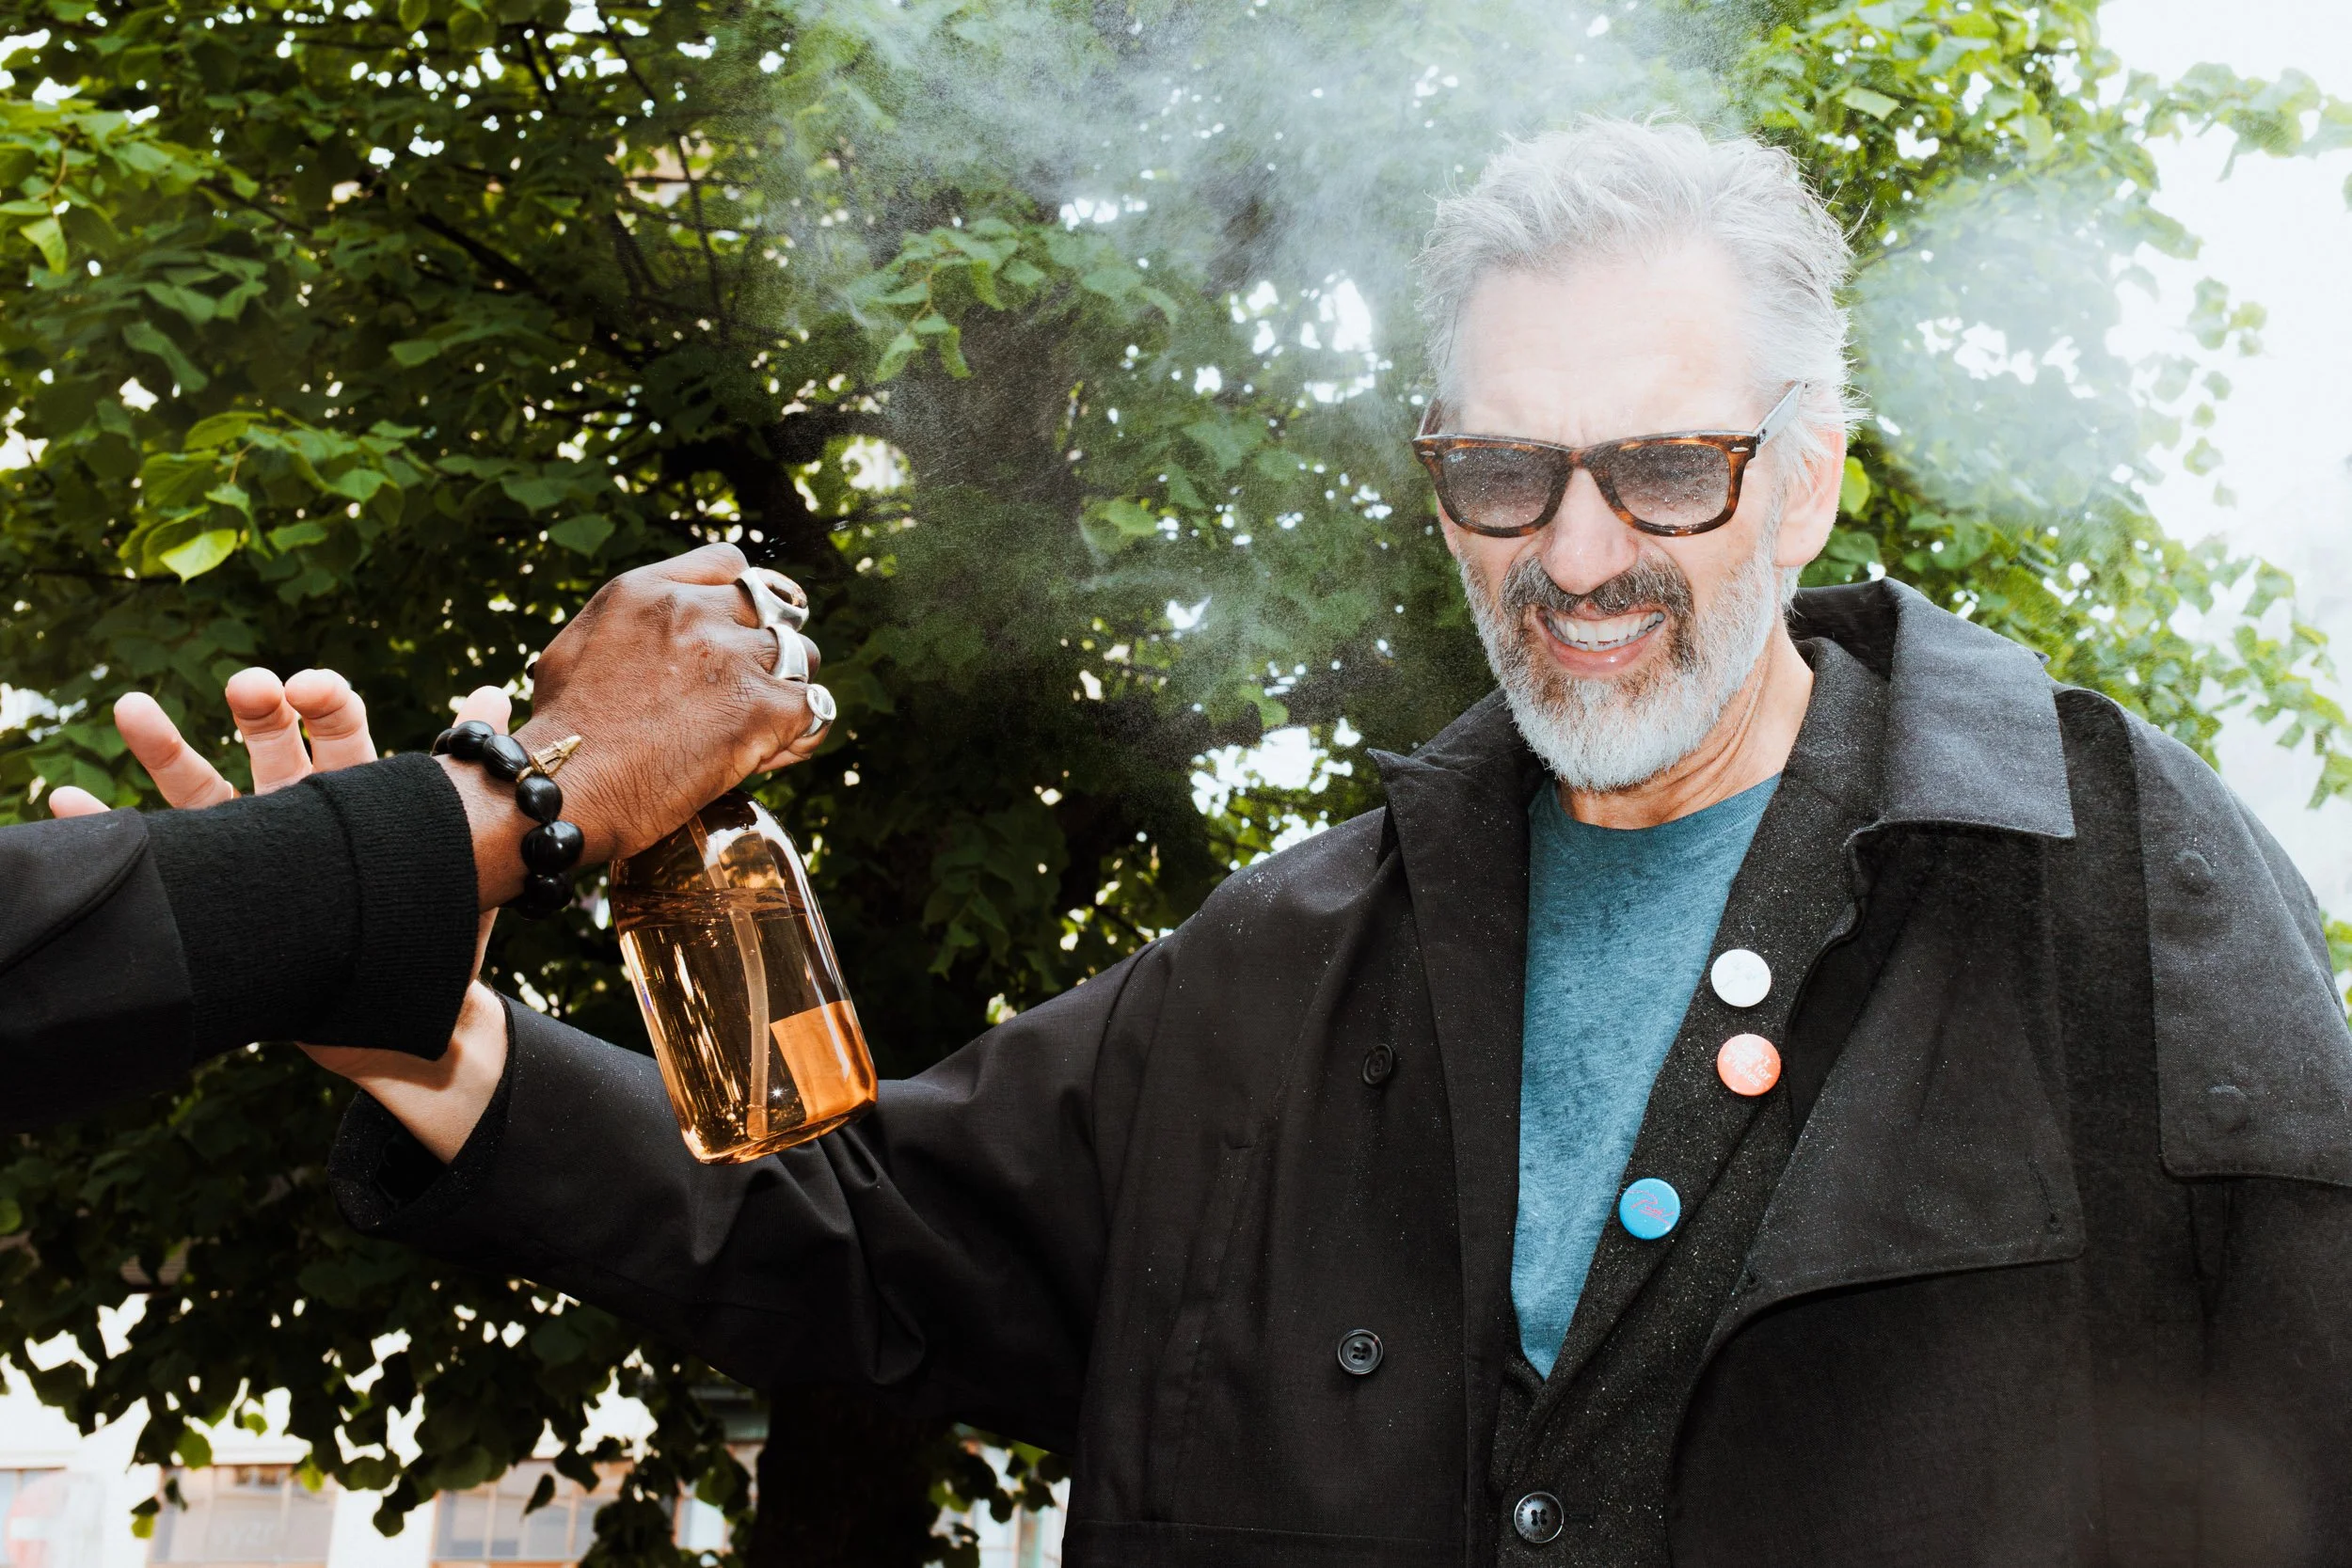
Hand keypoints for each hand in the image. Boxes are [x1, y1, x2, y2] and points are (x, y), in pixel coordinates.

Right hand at [50, 670, 513, 1148]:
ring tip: (132, 707)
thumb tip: (493, 695)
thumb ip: (480, 780)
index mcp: (364, 794)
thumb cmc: (442, 927)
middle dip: (257, 709)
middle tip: (250, 689)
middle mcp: (303, 811)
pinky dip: (109, 826)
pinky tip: (65, 803)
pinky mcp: (228, 894)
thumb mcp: (469, 855)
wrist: (411, 1015)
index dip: (326, 701)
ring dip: (166, 747)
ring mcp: (257, 850)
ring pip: (205, 790)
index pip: (342, 727)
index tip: (310, 691)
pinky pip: (167, 859)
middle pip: (271, 744)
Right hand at [504, 542, 829, 871]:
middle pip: (776, 608)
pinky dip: (801, 733)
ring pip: (802, 656)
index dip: (742, 599)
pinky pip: (814, 708)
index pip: (729, 563)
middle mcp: (695, 611)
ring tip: (765, 723)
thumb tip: (645, 639)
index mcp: (648, 590)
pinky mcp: (761, 707)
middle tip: (753, 683)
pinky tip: (775, 751)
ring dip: (790, 688)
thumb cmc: (561, 731)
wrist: (566, 784)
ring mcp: (732, 656)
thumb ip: (625, 625)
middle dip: (769, 645)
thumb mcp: (574, 648)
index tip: (738, 628)